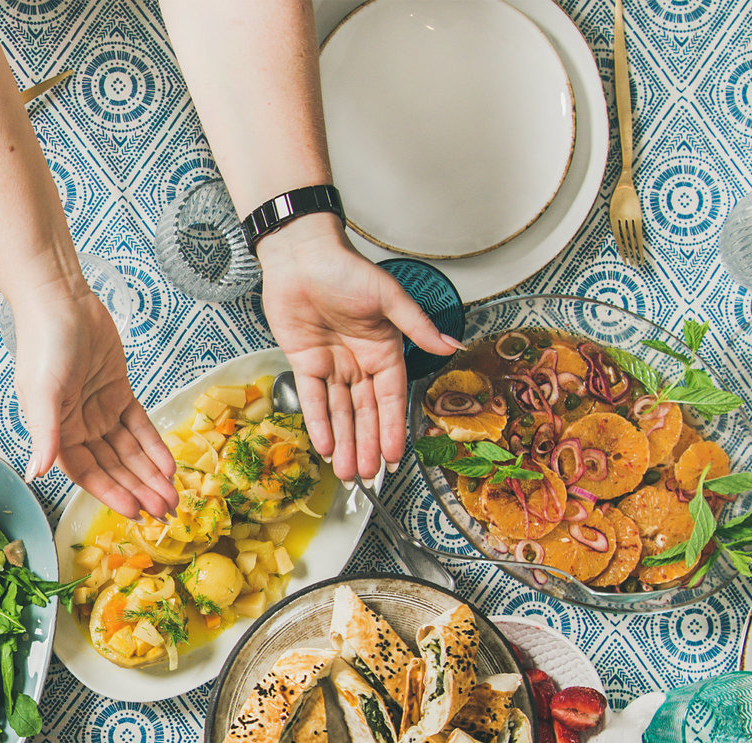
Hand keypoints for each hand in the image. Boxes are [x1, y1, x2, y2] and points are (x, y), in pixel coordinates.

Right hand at [9, 279, 176, 518]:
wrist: (61, 302)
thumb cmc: (45, 345)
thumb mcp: (42, 393)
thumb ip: (45, 436)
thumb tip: (36, 473)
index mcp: (57, 432)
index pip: (88, 473)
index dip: (112, 494)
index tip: (136, 513)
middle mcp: (79, 426)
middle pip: (114, 467)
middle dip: (139, 490)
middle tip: (166, 513)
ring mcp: (100, 410)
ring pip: (130, 451)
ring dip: (151, 474)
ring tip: (174, 497)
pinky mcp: (118, 391)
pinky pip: (139, 425)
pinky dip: (154, 445)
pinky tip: (170, 465)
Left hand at [255, 215, 460, 480]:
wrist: (301, 256)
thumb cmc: (346, 268)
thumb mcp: (388, 297)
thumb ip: (417, 326)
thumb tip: (450, 345)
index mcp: (385, 350)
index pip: (391, 398)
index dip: (392, 428)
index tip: (395, 456)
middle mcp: (360, 363)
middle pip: (365, 414)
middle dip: (366, 445)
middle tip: (366, 477)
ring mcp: (332, 365)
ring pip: (340, 413)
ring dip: (344, 443)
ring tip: (347, 474)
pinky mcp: (304, 363)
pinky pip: (312, 400)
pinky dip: (318, 423)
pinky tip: (324, 447)